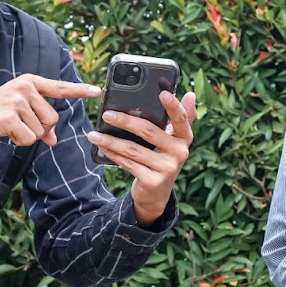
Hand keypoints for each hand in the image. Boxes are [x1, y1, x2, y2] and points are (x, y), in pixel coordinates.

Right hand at [0, 75, 101, 147]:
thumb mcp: (18, 112)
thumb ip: (39, 121)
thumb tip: (54, 139)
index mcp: (29, 82)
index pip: (59, 87)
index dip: (79, 90)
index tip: (97, 91)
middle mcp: (25, 88)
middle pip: (53, 119)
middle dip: (40, 129)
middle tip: (19, 125)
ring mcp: (17, 101)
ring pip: (41, 130)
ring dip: (27, 135)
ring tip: (9, 126)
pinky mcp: (9, 117)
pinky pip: (29, 139)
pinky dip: (19, 141)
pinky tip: (5, 132)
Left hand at [87, 90, 198, 224]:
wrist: (156, 193)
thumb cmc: (162, 158)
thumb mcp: (173, 140)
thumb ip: (182, 118)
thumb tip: (191, 95)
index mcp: (185, 137)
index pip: (181, 118)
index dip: (173, 105)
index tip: (162, 92)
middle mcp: (180, 152)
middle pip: (149, 131)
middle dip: (125, 121)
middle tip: (107, 114)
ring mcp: (167, 168)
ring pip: (133, 149)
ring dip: (111, 141)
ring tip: (94, 134)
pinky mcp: (153, 181)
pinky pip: (128, 163)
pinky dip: (112, 154)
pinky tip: (101, 147)